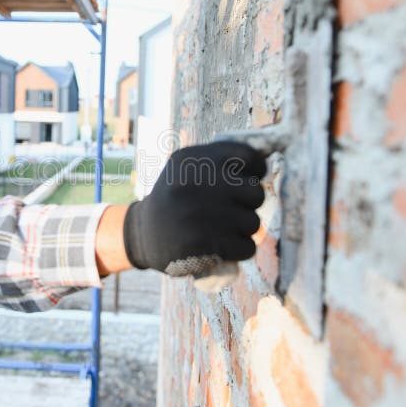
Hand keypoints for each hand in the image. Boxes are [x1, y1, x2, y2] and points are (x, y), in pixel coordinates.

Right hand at [122, 141, 265, 275]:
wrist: (142, 235)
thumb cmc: (174, 199)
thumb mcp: (185, 168)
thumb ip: (218, 161)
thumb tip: (263, 162)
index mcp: (194, 160)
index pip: (249, 156)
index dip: (255, 169)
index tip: (246, 179)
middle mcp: (197, 183)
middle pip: (255, 193)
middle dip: (249, 203)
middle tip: (234, 208)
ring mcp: (201, 214)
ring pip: (253, 222)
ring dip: (243, 228)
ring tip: (223, 228)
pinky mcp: (204, 244)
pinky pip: (246, 247)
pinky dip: (239, 249)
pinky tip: (223, 245)